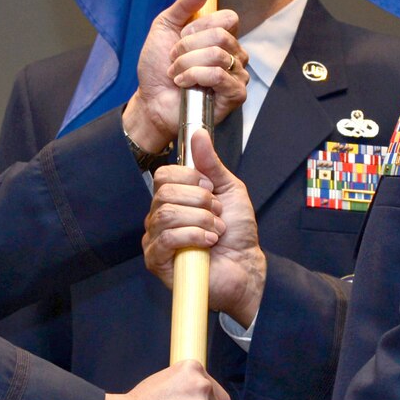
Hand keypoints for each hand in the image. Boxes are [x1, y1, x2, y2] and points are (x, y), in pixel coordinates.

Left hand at [122, 0, 246, 156]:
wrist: (150, 99)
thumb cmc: (157, 67)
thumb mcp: (164, 26)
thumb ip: (184, 5)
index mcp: (223, 37)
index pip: (228, 18)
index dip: (199, 27)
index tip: (180, 38)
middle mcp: (235, 55)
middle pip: (221, 36)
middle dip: (188, 47)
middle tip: (174, 59)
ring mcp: (237, 76)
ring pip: (218, 56)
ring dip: (187, 63)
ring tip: (175, 74)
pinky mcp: (235, 95)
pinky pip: (219, 76)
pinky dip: (195, 77)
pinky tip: (184, 84)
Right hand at [145, 130, 266, 325]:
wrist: (245, 266)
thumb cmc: (237, 232)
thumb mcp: (228, 189)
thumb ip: (211, 163)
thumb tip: (198, 133)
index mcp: (173, 198)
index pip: (163, 175)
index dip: (191, 179)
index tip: (212, 190)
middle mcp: (159, 217)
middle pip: (165, 194)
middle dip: (201, 202)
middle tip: (217, 215)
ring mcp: (155, 239)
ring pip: (166, 215)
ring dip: (201, 220)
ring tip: (216, 231)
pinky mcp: (157, 261)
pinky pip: (166, 239)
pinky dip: (193, 237)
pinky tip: (209, 243)